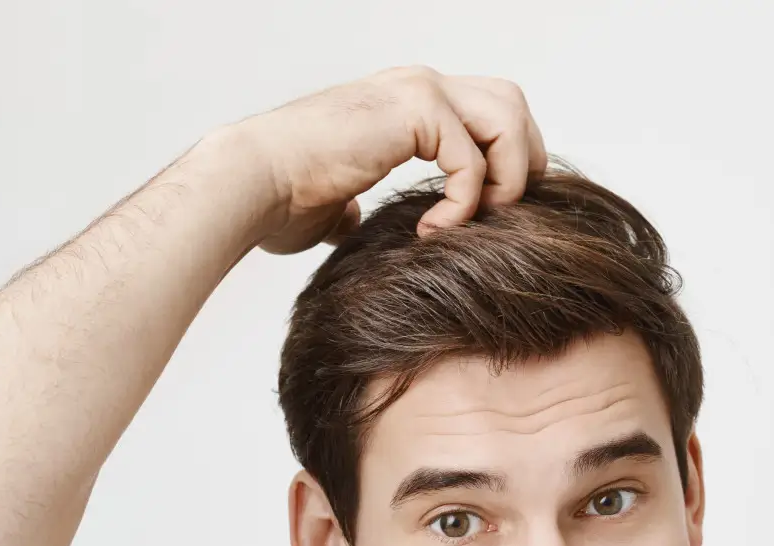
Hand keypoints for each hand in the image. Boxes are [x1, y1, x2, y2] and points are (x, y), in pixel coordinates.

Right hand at [222, 66, 548, 254]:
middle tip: (501, 216)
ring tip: (473, 223)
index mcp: (406, 101)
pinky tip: (432, 231)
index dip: (503, 161)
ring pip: (507, 120)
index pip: (488, 112)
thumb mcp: (333, 206)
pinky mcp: (415, 111)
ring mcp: (418, 90)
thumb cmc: (279, 199)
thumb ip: (356, 208)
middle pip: (512, 103)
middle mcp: (418, 85)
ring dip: (504, 179)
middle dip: (522, 162)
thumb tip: (353, 225)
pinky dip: (466, 204)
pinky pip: (473, 159)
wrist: (251, 183)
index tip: (487, 216)